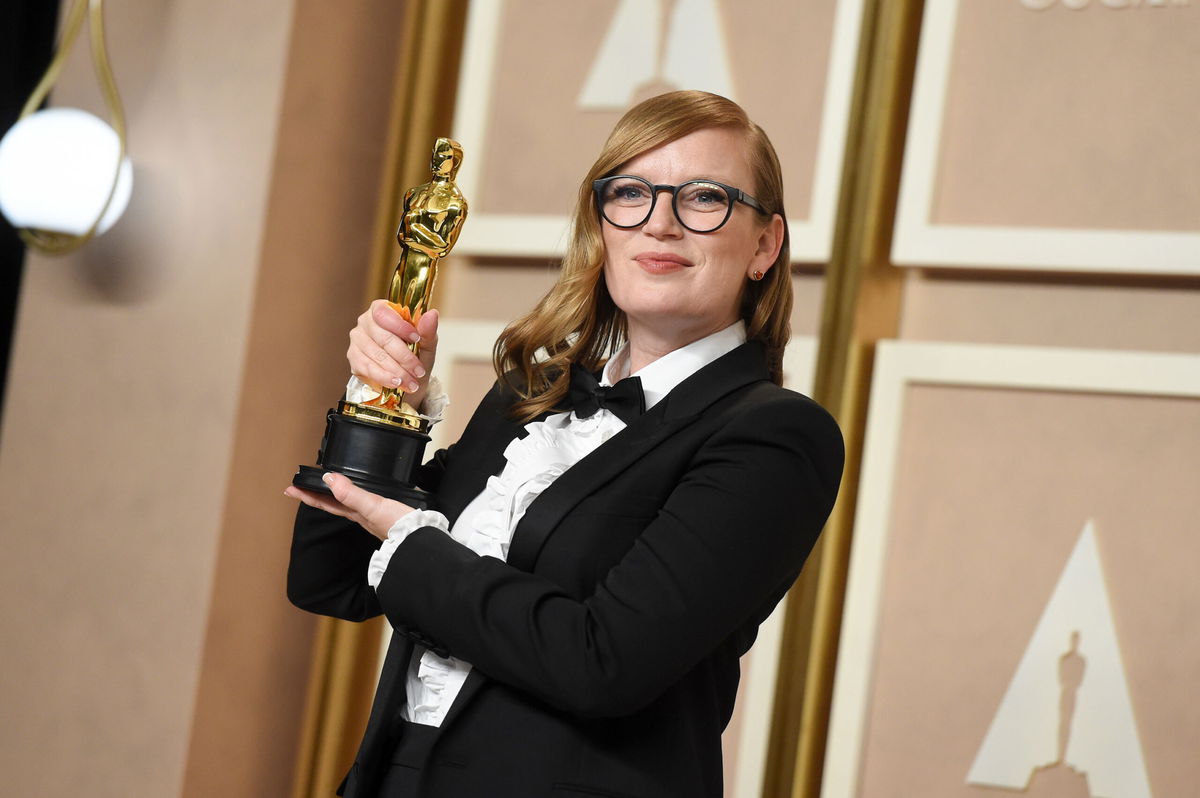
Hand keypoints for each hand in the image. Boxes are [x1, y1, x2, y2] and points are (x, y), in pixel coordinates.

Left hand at [285, 472, 413, 540]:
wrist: (422, 540)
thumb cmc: (401, 527)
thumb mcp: (374, 506)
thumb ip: (352, 494)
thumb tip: (329, 479)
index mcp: (354, 513)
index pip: (325, 503)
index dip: (307, 496)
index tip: (290, 489)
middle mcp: (360, 515)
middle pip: (331, 503)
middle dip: (315, 494)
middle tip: (299, 487)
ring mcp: (372, 515)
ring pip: (346, 503)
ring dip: (332, 495)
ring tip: (323, 488)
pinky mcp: (385, 513)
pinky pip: (362, 502)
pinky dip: (353, 495)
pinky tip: (358, 494)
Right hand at [347, 301, 439, 409]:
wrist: (405, 378)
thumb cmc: (414, 355)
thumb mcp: (426, 344)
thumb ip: (427, 330)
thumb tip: (432, 314)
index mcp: (382, 309)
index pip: (384, 313)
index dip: (400, 326)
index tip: (417, 339)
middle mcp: (366, 321)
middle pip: (383, 337)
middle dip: (404, 357)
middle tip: (419, 371)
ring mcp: (357, 339)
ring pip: (377, 355)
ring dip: (397, 371)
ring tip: (412, 382)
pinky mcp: (353, 358)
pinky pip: (367, 368)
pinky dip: (384, 377)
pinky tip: (396, 383)